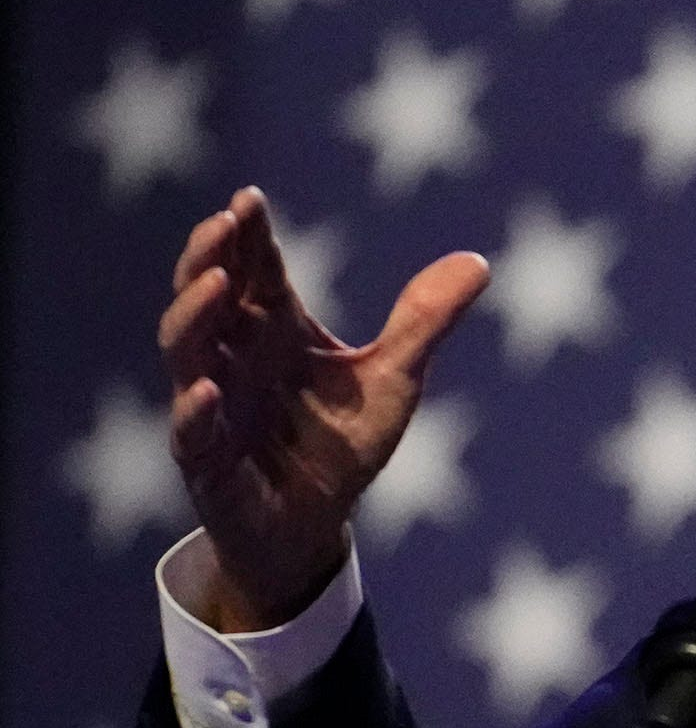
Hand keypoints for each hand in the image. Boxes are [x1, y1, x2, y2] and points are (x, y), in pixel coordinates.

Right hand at [159, 188, 488, 631]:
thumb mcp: (392, 380)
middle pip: (205, 293)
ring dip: (194, 313)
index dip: (247, 233)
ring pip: (184, 349)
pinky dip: (196, 411)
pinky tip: (208, 391)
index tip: (250, 199)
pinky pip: (191, 432)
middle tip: (225, 223)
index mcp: (271, 327)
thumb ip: (424, 321)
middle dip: (208, 256)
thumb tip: (479, 261)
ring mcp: (212, 404)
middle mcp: (233, 355)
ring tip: (214, 280)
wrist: (313, 528)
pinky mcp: (206, 460)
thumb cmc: (340, 445)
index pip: (253, 268)